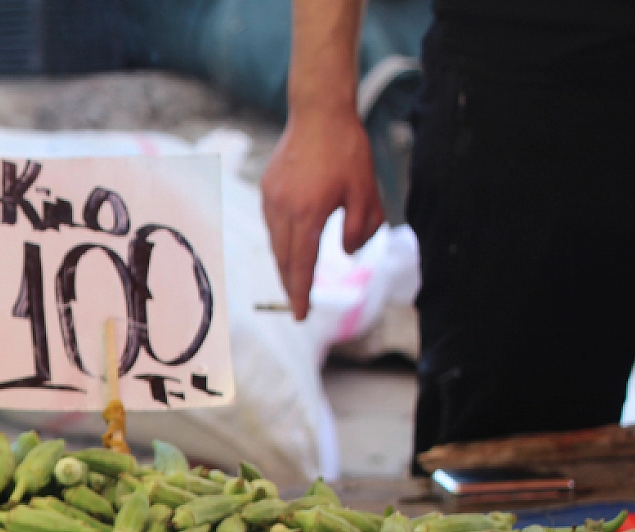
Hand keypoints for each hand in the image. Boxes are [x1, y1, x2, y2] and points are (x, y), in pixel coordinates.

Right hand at [261, 108, 385, 319]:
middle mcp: (283, 209)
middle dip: (291, 284)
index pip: (302, 265)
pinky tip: (291, 243)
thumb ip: (361, 229)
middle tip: (297, 303)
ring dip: (286, 263)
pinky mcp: (267, 188)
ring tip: (295, 277)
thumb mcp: (367, 192)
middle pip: (284, 259)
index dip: (301, 293)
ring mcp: (270, 198)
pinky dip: (281, 240)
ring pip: (276, 243)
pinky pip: (272, 224)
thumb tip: (345, 254)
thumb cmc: (348, 151)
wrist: (319, 112)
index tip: (302, 315)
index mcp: (308, 213)